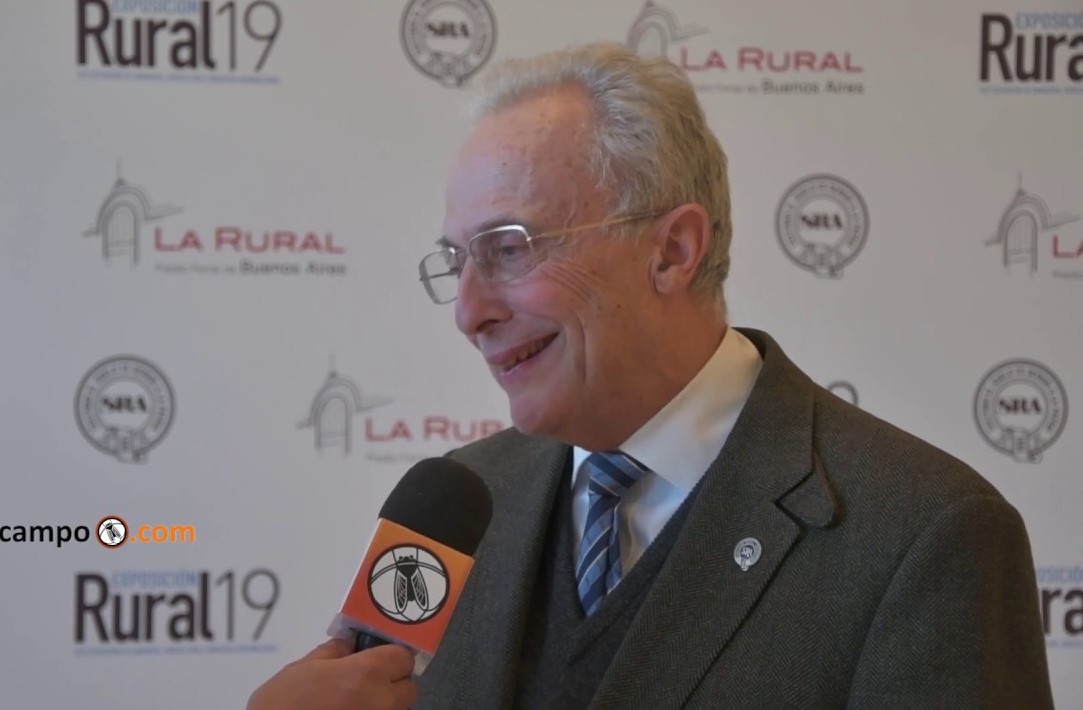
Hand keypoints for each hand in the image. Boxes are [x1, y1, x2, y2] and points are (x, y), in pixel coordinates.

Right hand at [247, 637, 418, 709]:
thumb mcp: (303, 667)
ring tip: (356, 699)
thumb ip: (333, 651)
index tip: (381, 656)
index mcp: (367, 674)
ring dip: (385, 702)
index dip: (394, 655)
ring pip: (397, 709)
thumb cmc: (283, 702)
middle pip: (409, 689)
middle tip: (370, 680)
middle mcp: (380, 701)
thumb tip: (350, 643)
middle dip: (395, 682)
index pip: (404, 658)